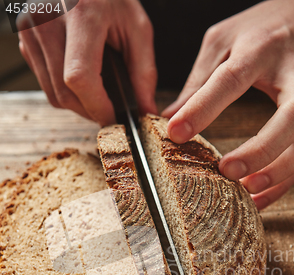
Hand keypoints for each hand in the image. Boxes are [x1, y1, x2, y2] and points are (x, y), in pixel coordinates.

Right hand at [17, 0, 157, 125]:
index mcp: (80, 14)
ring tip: (98, 94)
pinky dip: (64, 90)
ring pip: (53, 93)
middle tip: (111, 110)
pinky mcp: (25, 37)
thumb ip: (143, 72)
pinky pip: (44, 81)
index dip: (98, 106)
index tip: (114, 118)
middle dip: (91, 111)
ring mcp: (32, 29)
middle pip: (64, 92)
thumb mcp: (137, 27)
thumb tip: (144, 109)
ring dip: (78, 104)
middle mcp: (47, 20)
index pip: (80, 77)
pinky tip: (81, 78)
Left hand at [163, 0, 293, 209]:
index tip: (176, 132)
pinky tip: (262, 196)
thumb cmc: (266, 28)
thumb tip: (171, 117)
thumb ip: (199, 80)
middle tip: (228, 170)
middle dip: (262, 147)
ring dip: (284, 169)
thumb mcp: (225, 40)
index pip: (232, 78)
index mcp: (262, 49)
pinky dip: (289, 179)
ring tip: (249, 190)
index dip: (203, 108)